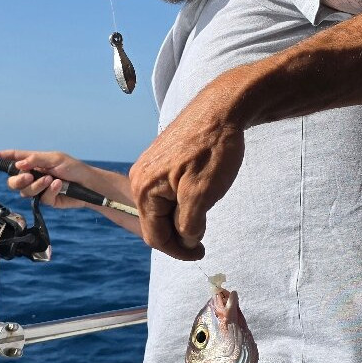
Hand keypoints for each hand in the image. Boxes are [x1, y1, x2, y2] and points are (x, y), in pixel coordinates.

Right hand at [0, 149, 91, 209]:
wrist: (89, 185)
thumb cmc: (74, 168)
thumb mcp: (56, 159)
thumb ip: (36, 160)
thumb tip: (19, 165)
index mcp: (34, 162)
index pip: (15, 158)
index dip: (3, 156)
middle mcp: (34, 175)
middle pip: (13, 181)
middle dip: (18, 180)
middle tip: (28, 177)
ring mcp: (39, 189)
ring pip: (25, 192)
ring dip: (37, 185)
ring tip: (51, 179)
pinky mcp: (46, 200)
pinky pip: (41, 198)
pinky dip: (50, 191)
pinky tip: (59, 186)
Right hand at [129, 81, 245, 259]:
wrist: (221, 109)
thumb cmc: (212, 149)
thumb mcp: (202, 194)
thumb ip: (189, 225)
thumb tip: (186, 241)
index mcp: (144, 189)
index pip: (155, 236)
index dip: (178, 251)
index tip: (200, 254)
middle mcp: (139, 179)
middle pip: (155, 223)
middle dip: (179, 234)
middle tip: (204, 239)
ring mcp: (148, 167)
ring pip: (162, 207)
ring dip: (181, 217)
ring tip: (204, 210)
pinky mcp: (160, 159)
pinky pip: (166, 191)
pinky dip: (182, 201)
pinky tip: (200, 194)